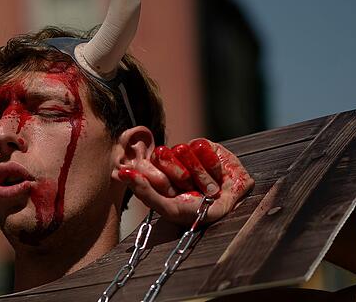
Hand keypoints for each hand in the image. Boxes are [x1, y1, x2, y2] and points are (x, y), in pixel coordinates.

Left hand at [118, 138, 253, 224]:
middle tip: (189, 189)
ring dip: (200, 175)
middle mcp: (168, 162)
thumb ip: (146, 193)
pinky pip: (202, 147)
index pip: (141, 168)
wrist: (235, 203)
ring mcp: (185, 152)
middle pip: (161, 156)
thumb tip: (121, 172)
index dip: (147, 175)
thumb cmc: (200, 211)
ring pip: (182, 151)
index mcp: (155, 177)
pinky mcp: (203, 144)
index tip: (150, 181)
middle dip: (177, 175)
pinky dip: (212, 166)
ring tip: (209, 189)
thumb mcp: (171, 209)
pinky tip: (218, 177)